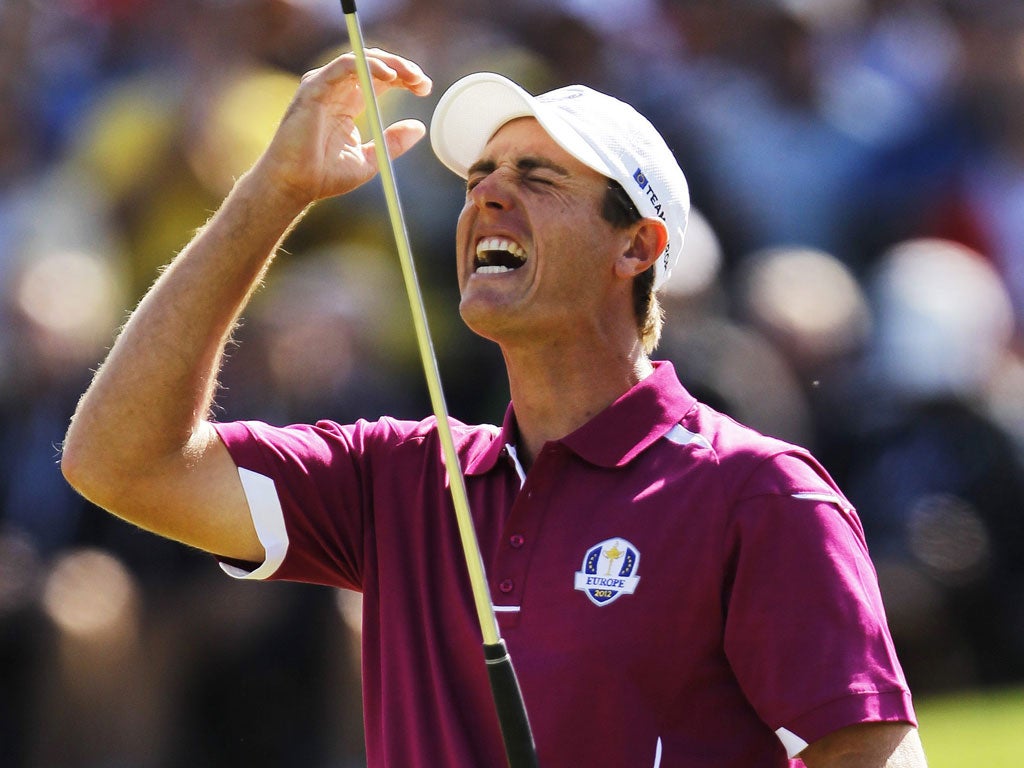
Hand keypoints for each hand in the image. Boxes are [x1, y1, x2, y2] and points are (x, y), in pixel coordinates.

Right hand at [251, 49, 431, 207]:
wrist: (295, 184)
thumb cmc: (324, 175)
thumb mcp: (371, 159)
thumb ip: (393, 142)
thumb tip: (420, 127)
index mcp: (348, 103)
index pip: (380, 79)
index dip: (404, 79)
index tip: (425, 88)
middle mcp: (336, 90)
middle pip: (373, 64)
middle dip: (401, 68)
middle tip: (422, 81)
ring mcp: (324, 86)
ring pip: (360, 60)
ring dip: (389, 64)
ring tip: (411, 76)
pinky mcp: (314, 88)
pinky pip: (344, 66)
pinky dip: (367, 66)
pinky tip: (388, 76)